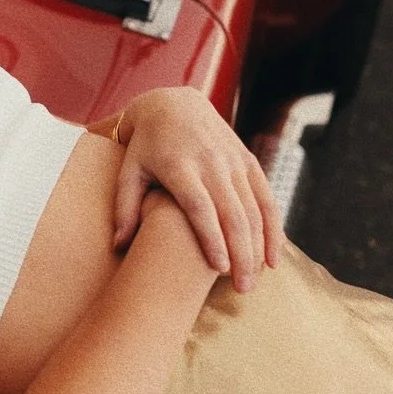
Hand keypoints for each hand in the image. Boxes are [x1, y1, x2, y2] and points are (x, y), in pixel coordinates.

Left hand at [110, 88, 282, 291]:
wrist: (172, 104)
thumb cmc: (145, 145)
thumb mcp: (129, 171)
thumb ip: (125, 207)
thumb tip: (118, 246)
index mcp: (180, 166)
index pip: (199, 206)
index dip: (211, 237)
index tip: (218, 268)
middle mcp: (212, 163)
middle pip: (233, 213)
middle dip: (241, 254)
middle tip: (242, 289)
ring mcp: (234, 161)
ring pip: (254, 209)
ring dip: (259, 246)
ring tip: (254, 281)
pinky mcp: (248, 161)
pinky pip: (266, 197)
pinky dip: (273, 227)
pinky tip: (273, 255)